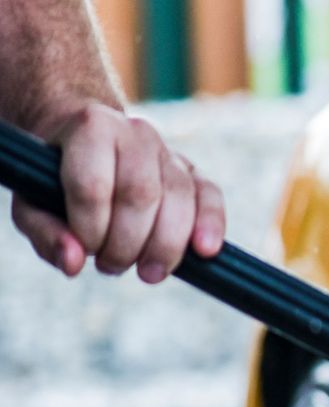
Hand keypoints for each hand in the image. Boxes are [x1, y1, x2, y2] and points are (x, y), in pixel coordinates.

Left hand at [10, 102, 225, 281]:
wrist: (85, 143)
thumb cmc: (56, 179)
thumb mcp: (32, 203)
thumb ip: (46, 233)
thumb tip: (75, 262)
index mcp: (90, 128)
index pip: (94, 186)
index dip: (91, 229)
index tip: (85, 248)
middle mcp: (135, 133)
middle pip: (141, 195)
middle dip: (127, 244)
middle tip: (110, 265)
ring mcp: (169, 152)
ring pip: (179, 201)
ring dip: (164, 248)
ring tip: (146, 272)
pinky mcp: (194, 174)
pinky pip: (210, 197)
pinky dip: (212, 226)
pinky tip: (205, 252)